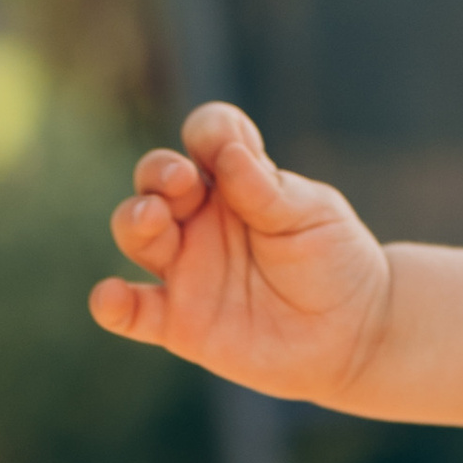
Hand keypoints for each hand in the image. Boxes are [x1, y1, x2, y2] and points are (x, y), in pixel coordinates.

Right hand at [90, 103, 391, 402]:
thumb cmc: (333, 260)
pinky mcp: (180, 322)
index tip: (227, 142)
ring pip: (137, 233)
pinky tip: (109, 296)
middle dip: (158, 172)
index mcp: (236, 181)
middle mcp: (201, 218)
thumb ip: (266, 188)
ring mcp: (187, 268)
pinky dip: (112, 304)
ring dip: (134, 220)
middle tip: (181, 180)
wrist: (353, 331)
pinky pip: (134, 313)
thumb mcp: (310, 214)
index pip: (206, 138)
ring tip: (152, 218)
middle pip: (156, 180)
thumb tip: (227, 152)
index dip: (209, 131)